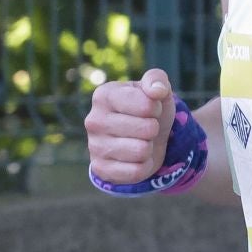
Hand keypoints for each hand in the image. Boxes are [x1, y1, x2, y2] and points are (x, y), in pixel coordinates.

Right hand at [84, 68, 175, 184]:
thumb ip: (157, 80)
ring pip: (142, 151)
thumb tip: (156, 91)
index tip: (150, 108)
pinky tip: (135, 158)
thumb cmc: (148, 109)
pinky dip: (143, 166)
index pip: (147, 105)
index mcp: (103, 95)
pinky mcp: (100, 169)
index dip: (157, 108)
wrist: (141, 138)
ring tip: (140, 141)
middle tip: (146, 127)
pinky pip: (135, 172)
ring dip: (149, 148)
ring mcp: (94, 146)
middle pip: (146, 129)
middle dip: (154, 129)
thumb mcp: (156, 89)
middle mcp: (93, 120)